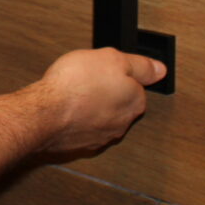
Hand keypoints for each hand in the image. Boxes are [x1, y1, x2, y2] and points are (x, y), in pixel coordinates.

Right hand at [35, 47, 165, 154]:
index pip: (136, 86)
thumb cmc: (76, 85)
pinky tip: (65, 107)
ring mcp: (100, 138)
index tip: (105, 68)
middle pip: (118, 102)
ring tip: (74, 92)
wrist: (44, 113)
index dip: (118, 73)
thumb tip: (160, 69)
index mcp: (134, 103)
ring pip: (100, 116)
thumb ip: (140, 66)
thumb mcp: (114, 59)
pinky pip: (81, 128)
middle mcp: (121, 124)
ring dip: (89, 106)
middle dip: (105, 91)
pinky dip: (75, 119)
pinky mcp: (79, 146)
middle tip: (88, 77)